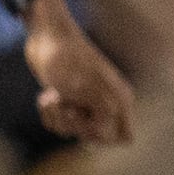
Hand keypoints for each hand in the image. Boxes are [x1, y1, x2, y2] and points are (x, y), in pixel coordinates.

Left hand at [24, 0, 137, 149]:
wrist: (45, 36)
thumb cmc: (64, 58)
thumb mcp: (85, 88)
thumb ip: (107, 112)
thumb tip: (128, 139)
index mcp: (119, 99)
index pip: (124, 137)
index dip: (102, 136)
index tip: (86, 119)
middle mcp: (107, 102)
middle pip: (92, 138)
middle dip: (72, 126)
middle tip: (63, 104)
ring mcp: (85, 102)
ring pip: (71, 132)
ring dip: (56, 117)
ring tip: (51, 96)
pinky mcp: (67, 100)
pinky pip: (57, 123)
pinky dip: (48, 113)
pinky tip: (45, 96)